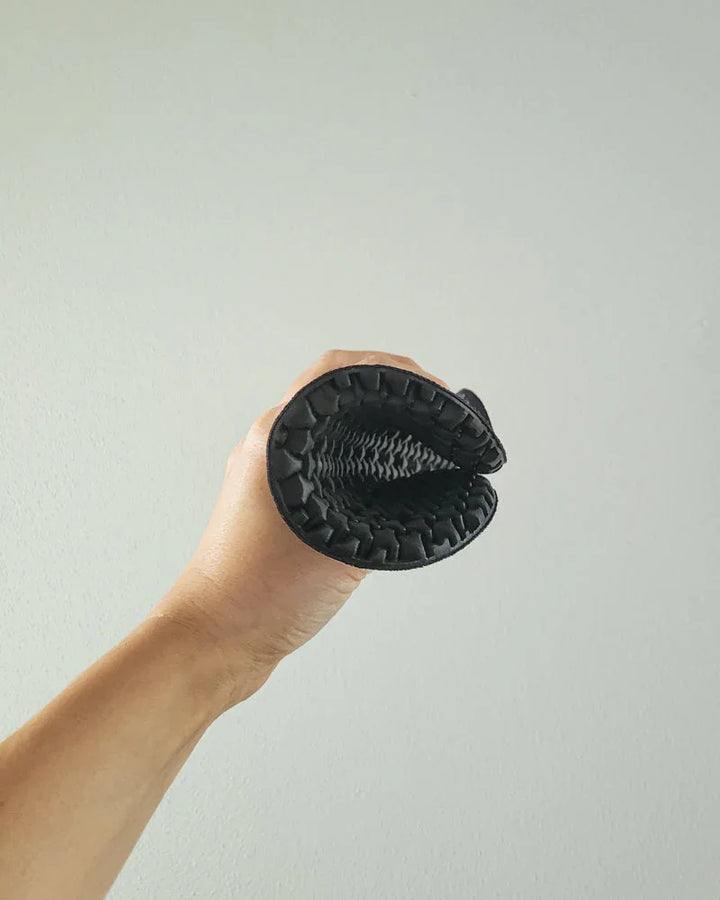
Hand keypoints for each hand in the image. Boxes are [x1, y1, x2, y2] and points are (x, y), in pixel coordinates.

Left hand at [148, 349, 450, 711]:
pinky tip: (389, 480)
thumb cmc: (257, 594)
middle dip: (389, 392)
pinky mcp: (279, 505)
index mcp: (276, 440)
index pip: (335, 373)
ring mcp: (272, 476)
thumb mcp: (333, 546)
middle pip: (335, 393)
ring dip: (373, 425)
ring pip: (330, 429)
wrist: (213, 641)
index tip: (432, 390)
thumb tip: (421, 488)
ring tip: (422, 439)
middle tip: (436, 412)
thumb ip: (380, 511)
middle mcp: (271, 448)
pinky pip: (325, 463)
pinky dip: (359, 457)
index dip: (390, 368)